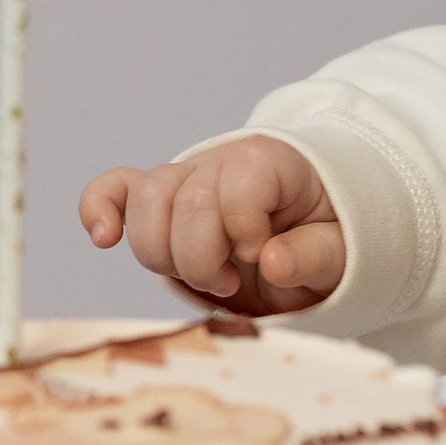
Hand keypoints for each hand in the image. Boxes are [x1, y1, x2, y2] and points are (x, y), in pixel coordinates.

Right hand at [81, 138, 346, 311]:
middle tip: (231, 281)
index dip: (244, 229)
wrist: (311, 232)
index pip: (238, 182)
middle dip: (199, 257)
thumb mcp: (345, 251)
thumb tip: (273, 262)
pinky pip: (115, 189)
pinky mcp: (160, 201)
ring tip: (201, 275)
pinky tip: (103, 238)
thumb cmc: (327, 238)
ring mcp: (186, 179)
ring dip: (163, 253)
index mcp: (272, 162)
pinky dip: (100, 208)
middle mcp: (220, 163)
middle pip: (181, 199)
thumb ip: (316, 255)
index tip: (262, 255)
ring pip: (144, 202)